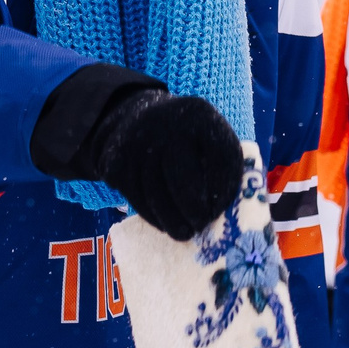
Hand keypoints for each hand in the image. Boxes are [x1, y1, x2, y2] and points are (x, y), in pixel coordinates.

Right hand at [92, 88, 243, 240]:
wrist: (136, 118)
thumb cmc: (185, 138)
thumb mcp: (207, 136)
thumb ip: (222, 164)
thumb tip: (231, 212)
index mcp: (201, 115)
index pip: (220, 157)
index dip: (224, 190)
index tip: (222, 211)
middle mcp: (168, 124)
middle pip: (182, 178)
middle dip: (195, 210)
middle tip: (201, 226)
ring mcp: (138, 142)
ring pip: (156, 193)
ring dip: (172, 220)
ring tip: (185, 232)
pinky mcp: (117, 162)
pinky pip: (136, 197)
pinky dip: (152, 216)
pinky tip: (164, 223)